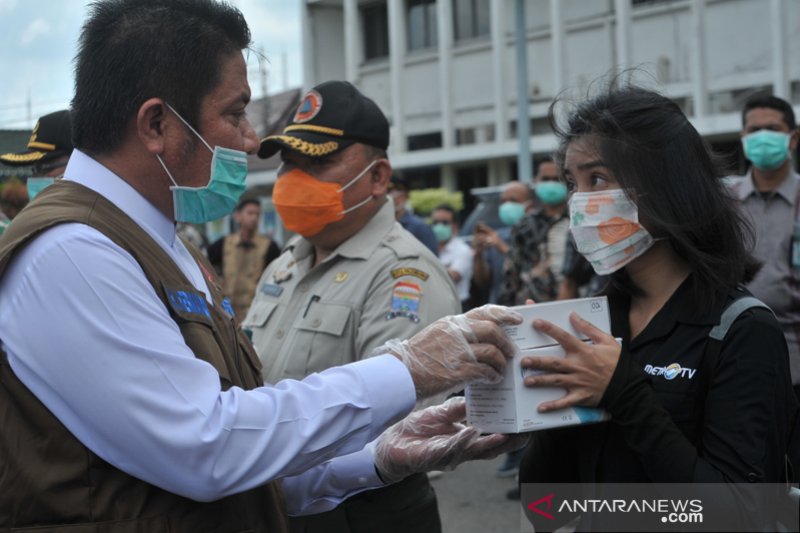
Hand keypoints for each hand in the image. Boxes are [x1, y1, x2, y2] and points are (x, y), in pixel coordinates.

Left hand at [373, 397, 529, 483]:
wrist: (391, 442)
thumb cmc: (417, 429)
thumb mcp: (442, 413)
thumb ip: (460, 407)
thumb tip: (479, 395)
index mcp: (465, 438)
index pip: (492, 436)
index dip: (510, 432)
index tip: (526, 424)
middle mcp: (461, 449)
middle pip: (491, 448)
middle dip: (509, 442)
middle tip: (526, 433)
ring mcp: (450, 455)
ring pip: (475, 452)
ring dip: (492, 444)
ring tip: (506, 434)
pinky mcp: (435, 457)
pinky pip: (452, 448)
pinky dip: (464, 440)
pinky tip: (473, 432)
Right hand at [380, 305, 521, 398]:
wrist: (401, 375)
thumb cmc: (417, 358)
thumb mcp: (436, 335)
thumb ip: (456, 333)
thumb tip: (477, 337)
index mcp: (452, 323)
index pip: (484, 312)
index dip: (504, 314)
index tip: (516, 319)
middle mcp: (457, 333)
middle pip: (493, 330)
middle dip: (506, 342)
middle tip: (511, 352)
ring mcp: (459, 352)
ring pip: (493, 352)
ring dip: (501, 362)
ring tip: (501, 369)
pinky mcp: (460, 371)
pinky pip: (486, 371)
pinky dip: (493, 376)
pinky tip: (492, 380)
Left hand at [521, 312, 619, 410]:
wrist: (629, 386)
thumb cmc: (617, 362)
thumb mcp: (607, 340)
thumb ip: (588, 328)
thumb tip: (573, 315)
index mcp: (584, 351)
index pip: (564, 338)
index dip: (550, 329)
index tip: (536, 322)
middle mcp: (578, 367)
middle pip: (554, 363)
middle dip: (538, 362)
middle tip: (523, 361)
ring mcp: (579, 383)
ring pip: (556, 381)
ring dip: (541, 381)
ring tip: (526, 381)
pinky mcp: (581, 396)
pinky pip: (565, 402)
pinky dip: (553, 406)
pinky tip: (540, 408)